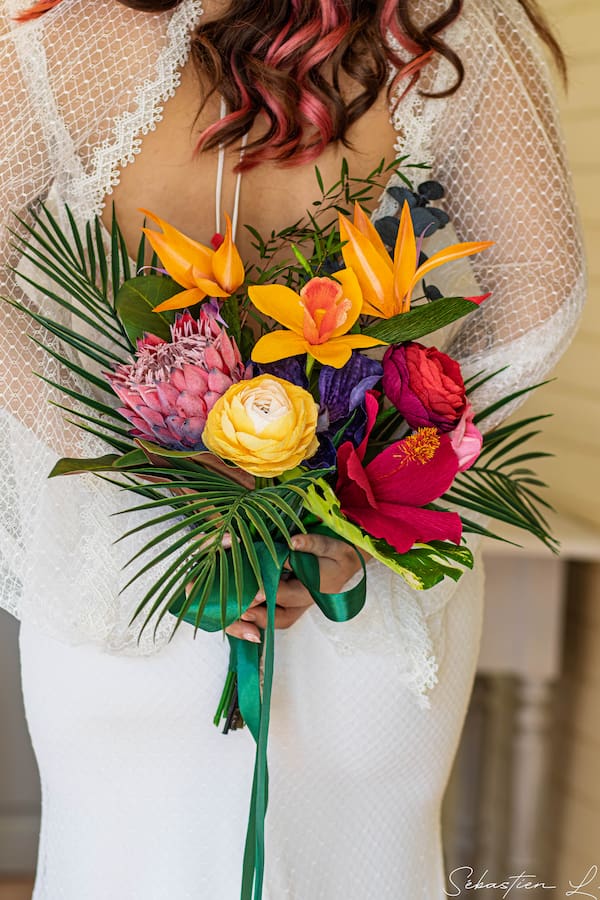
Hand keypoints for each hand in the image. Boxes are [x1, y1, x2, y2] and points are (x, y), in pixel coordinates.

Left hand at [226, 533, 368, 642]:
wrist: (348, 564)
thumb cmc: (339, 553)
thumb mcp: (331, 545)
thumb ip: (313, 544)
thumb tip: (293, 542)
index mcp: (315, 588)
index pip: (286, 593)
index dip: (267, 593)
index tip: (250, 592)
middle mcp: (305, 602)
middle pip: (280, 618)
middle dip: (257, 616)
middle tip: (236, 611)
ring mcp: (298, 606)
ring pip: (275, 621)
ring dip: (255, 621)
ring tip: (232, 615)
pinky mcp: (292, 605)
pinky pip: (273, 616)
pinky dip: (257, 615)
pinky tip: (239, 610)